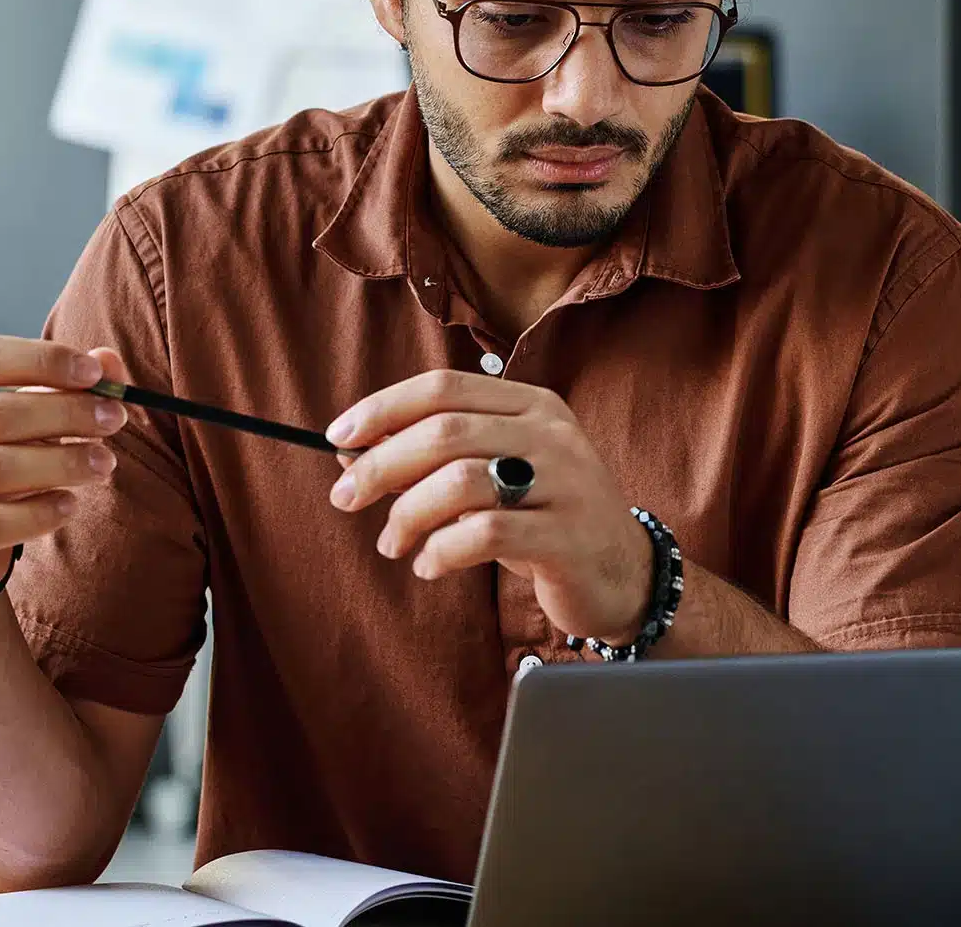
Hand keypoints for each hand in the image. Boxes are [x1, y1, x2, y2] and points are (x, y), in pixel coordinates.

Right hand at [0, 339, 128, 555]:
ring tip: (103, 462)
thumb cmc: (6, 447)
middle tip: (113, 419)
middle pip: (1, 415)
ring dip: (65, 463)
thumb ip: (66, 385)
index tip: (94, 372)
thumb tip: (108, 359)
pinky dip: (40, 513)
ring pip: (0, 467)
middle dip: (69, 414)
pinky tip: (67, 503)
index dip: (44, 361)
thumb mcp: (30, 411)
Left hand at [325, 371, 652, 645]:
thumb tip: (347, 449)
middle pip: (444, 431)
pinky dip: (441, 552)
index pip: (445, 387)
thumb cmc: (544, 519)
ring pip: (459, 481)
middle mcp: (553, 435)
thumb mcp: (494, 476)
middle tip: (346, 498)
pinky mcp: (568, 535)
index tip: (337, 437)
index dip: (383, 407)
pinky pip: (484, 534)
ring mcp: (566, 483)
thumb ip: (431, 458)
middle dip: (380, 465)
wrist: (623, 572)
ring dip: (407, 515)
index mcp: (533, 405)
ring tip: (394, 543)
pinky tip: (431, 565)